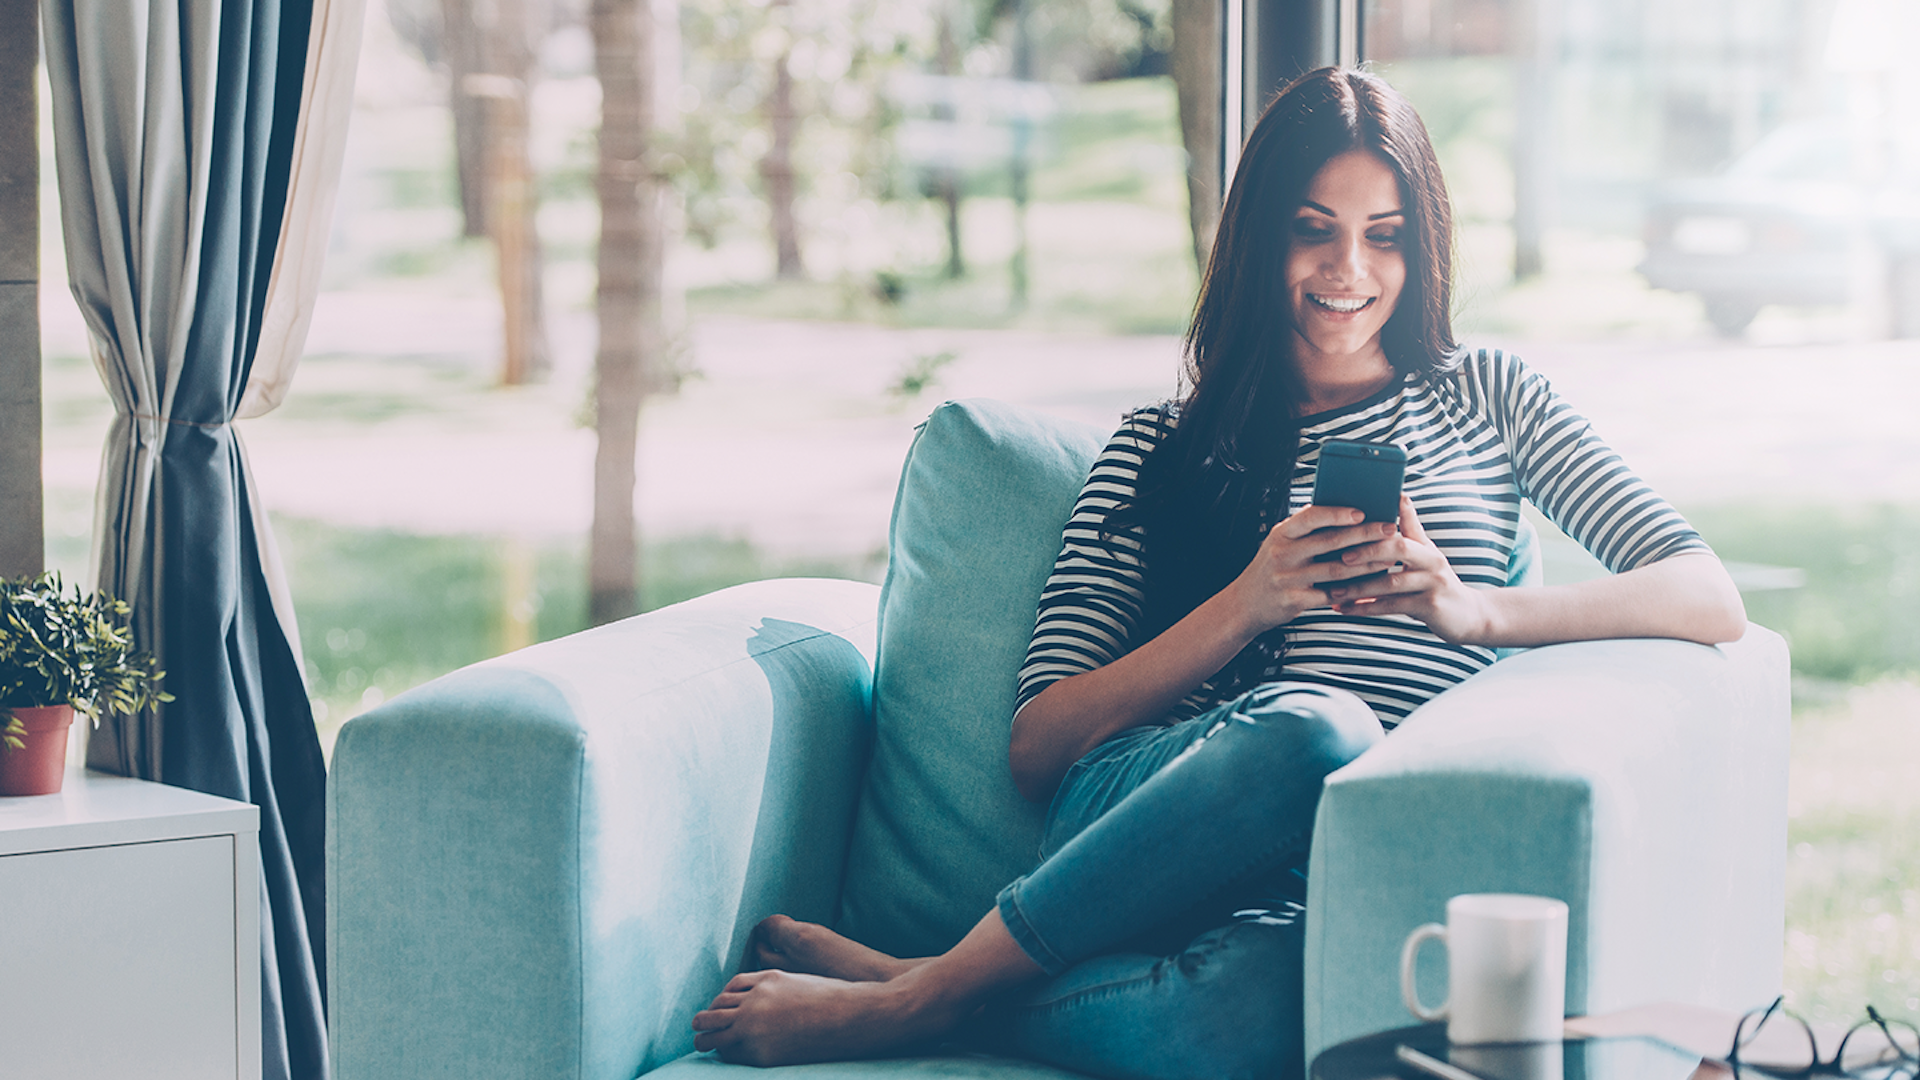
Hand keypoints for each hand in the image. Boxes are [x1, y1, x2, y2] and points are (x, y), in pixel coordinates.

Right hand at [1224, 504, 1401, 635]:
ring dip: (1366, 564)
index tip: (1362, 511)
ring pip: (1336, 569)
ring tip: (1388, 558)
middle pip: (1330, 542)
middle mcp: (1283, 554)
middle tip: (1389, 530)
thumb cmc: (1269, 568)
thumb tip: (1338, 508)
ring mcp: (1288, 578)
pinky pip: (1331, 595)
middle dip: (1364, 535)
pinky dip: (1353, 589)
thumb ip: (1304, 528)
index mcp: (1281, 534)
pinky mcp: (1294, 601)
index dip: (1337, 513)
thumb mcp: (1279, 542)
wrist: (1244, 604)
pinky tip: (1370, 584)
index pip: (1311, 517)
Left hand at [1323, 495, 1495, 642]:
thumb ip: (1411, 530)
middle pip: (1399, 548)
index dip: (1376, 525)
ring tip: (1334, 591)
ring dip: (1359, 587)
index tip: (1348, 523)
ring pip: (1391, 582)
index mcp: (1426, 547)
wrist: (1469, 616)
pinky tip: (1346, 609)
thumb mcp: (1427, 555)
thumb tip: (1400, 495)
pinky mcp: (1430, 607)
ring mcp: (1433, 584)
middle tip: (1340, 557)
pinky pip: (1393, 606)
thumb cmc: (1438, 582)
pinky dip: (1367, 608)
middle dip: (1367, 550)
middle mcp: (1432, 561)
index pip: (1401, 528)